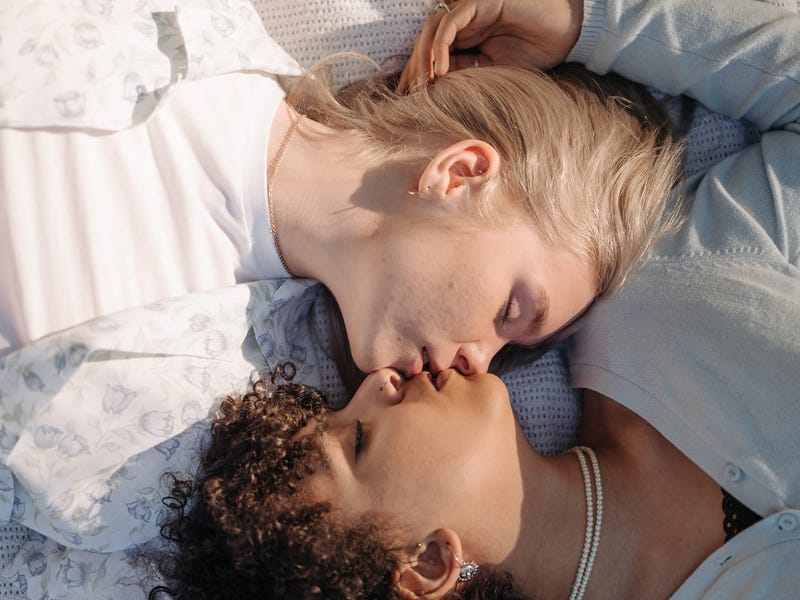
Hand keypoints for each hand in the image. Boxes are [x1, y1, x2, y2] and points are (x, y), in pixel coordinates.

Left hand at [398, 0, 582, 91]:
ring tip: (424, 83)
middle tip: (408, 95)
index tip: (407, 100)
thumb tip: (436, 90)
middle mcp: (464, 23)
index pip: (431, 55)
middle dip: (414, 68)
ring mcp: (470, 10)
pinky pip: (451, 22)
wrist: (567, 34)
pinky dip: (442, 45)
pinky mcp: (480, 1)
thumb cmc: (536, 52)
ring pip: (433, 29)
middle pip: (426, 41)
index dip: (417, 75)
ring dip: (424, 57)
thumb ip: (467, 75)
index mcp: (466, 40)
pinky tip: (442, 69)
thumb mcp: (494, 72)